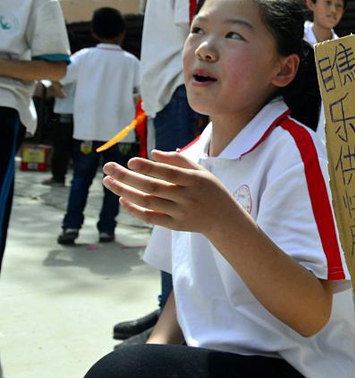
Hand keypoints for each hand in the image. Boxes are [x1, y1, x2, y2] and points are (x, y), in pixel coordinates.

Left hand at [103, 150, 244, 234]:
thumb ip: (179, 160)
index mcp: (195, 181)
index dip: (149, 168)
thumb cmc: (210, 190)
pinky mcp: (175, 225)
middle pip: (153, 187)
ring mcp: (180, 213)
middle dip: (127, 177)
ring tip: (108, 181)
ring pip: (148, 202)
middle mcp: (187, 197)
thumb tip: (153, 153)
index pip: (168, 173)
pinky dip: (135, 209)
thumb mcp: (201, 172)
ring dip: (125, 192)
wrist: (224, 219)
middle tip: (108, 167)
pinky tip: (122, 199)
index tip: (130, 160)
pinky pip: (151, 217)